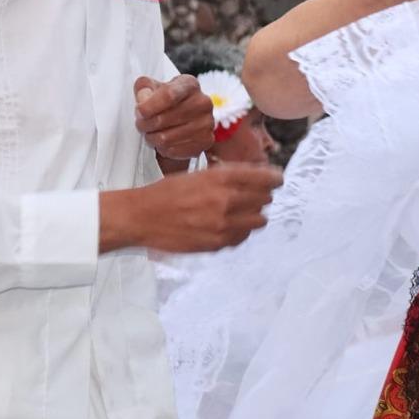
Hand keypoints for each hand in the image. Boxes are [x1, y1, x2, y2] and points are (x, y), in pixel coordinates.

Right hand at [100, 164, 282, 253]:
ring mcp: (223, 224)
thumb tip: (255, 176)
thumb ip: (227, 176)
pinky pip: (243, 237)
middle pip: (265, 199)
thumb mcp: (198, 175)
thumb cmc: (166, 193)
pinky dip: (242, 231)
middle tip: (256, 195)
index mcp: (221, 178)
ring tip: (244, 212)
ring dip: (255, 215)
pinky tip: (231, 226)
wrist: (141, 217)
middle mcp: (226, 200)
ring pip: (259, 220)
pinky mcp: (217, 243)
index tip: (277, 180)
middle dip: (263, 196)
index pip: (265, 177)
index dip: (274, 178)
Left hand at [134, 75, 214, 160]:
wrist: (182, 119)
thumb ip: (143, 88)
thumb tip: (144, 98)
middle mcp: (203, 102)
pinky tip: (163, 142)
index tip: (139, 112)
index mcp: (190, 84)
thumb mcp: (151, 87)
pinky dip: (163, 149)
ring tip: (151, 133)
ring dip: (152, 138)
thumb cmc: (165, 101)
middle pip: (163, 118)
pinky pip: (174, 151)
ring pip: (166, 138)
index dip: (149, 106)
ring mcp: (207, 123)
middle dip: (145, 124)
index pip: (168, 94)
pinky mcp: (205, 142)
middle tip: (141, 124)